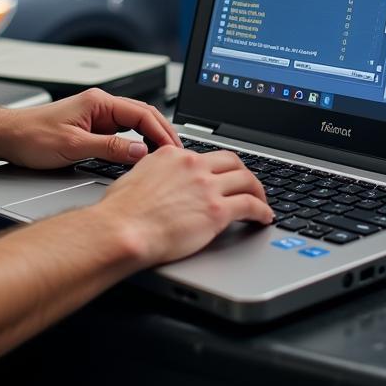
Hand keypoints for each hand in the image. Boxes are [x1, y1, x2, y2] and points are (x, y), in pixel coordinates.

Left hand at [0, 88, 181, 169]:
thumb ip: (109, 147)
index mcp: (99, 102)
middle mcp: (100, 106)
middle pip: (143, 117)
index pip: (142, 114)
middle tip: (178, 156)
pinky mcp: (91, 129)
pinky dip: (135, 145)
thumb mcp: (73, 145)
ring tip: (165, 159)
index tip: (175, 150)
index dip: (162, 132)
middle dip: (163, 134)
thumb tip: (139, 151)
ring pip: (133, 126)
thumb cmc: (31, 136)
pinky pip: (121, 134)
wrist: (5, 136)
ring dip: (150, 140)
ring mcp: (96, 117)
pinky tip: (141, 158)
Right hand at [92, 147, 273, 267]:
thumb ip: (154, 173)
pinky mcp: (216, 211)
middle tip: (249, 185)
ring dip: (259, 191)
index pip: (206, 156)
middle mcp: (192, 165)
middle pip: (232, 161)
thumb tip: (159, 182)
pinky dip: (262, 211)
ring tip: (262, 202)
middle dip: (244, 173)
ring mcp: (206, 186)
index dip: (219, 167)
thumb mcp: (135, 176)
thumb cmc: (120, 212)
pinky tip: (264, 217)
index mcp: (173, 155)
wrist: (122, 230)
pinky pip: (250, 206)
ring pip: (247, 180)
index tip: (223, 176)